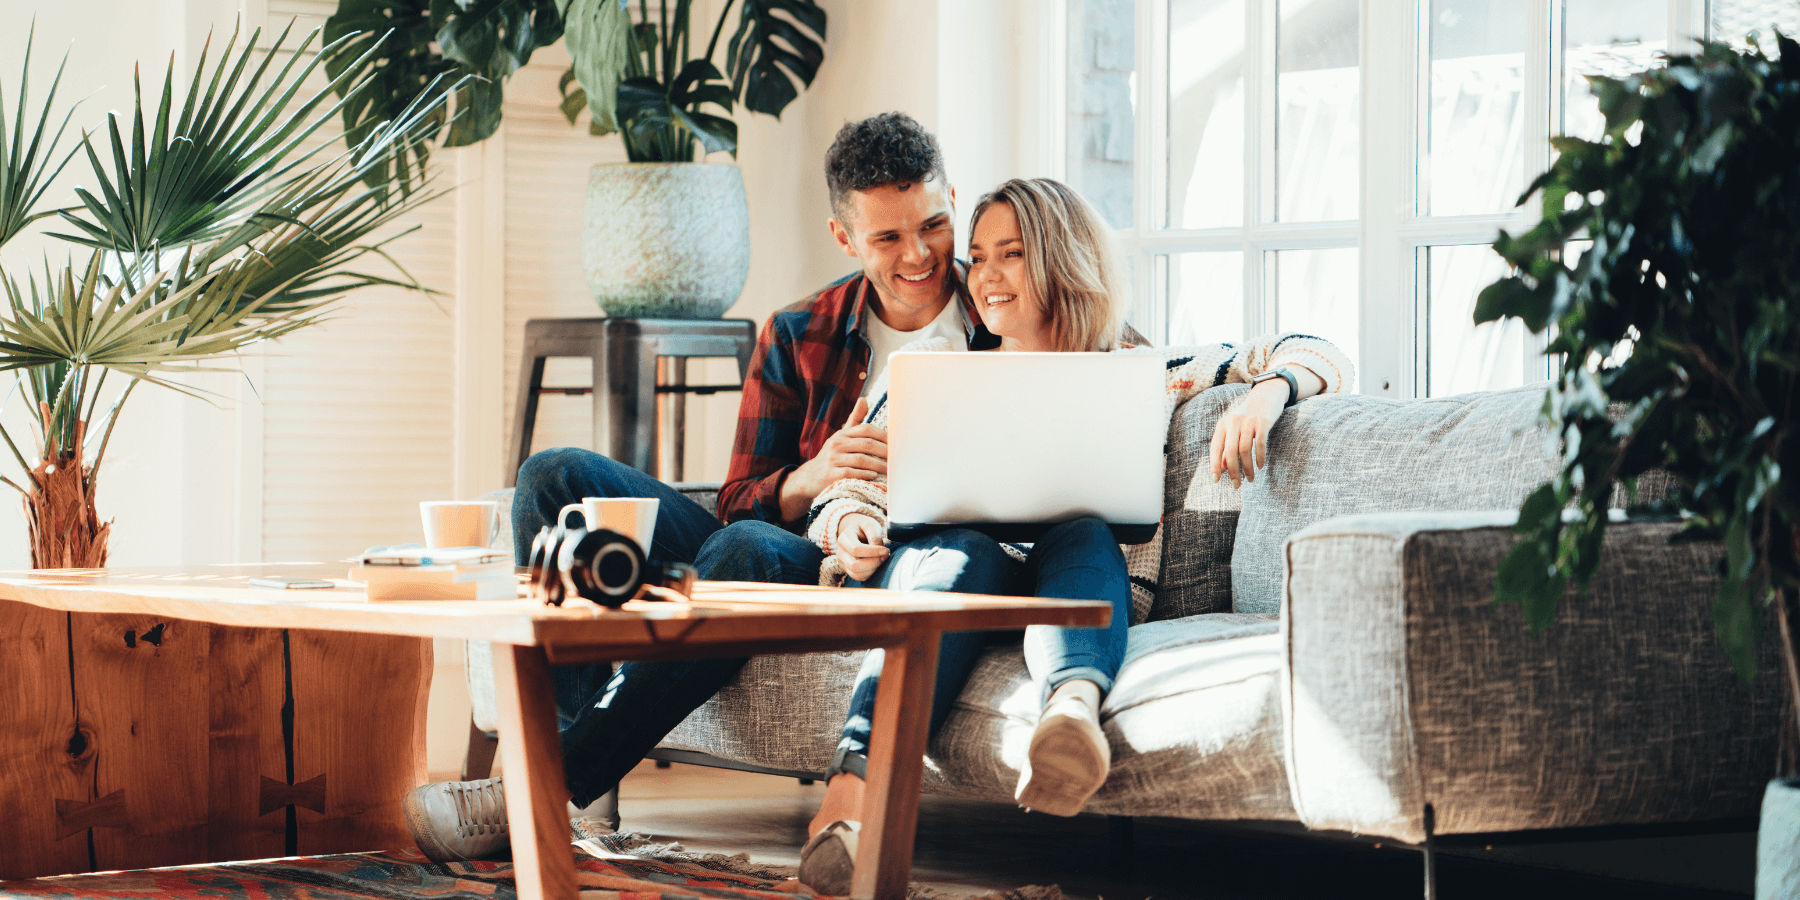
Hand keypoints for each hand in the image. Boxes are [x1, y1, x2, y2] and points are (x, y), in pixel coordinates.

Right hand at [780, 397, 888, 520]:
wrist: (810, 477)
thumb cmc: (832, 455)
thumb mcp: (841, 436)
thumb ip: (854, 420)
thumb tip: (864, 399)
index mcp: (842, 434)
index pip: (866, 429)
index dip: (883, 435)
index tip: (896, 443)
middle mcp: (837, 444)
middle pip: (866, 444)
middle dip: (885, 451)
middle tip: (898, 458)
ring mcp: (833, 459)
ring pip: (861, 459)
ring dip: (878, 465)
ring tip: (891, 470)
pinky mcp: (831, 475)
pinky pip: (851, 473)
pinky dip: (864, 474)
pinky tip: (874, 476)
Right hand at [834, 513, 889, 581]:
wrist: (856, 532)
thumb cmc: (863, 528)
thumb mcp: (870, 524)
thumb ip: (875, 536)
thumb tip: (880, 551)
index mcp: (844, 538)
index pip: (856, 549)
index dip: (873, 552)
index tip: (886, 550)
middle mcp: (840, 552)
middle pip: (854, 565)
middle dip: (873, 563)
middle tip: (885, 556)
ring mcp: (843, 563)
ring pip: (856, 574)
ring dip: (873, 569)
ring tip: (882, 560)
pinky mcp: (849, 570)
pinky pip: (859, 577)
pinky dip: (871, 573)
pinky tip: (877, 564)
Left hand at [1210, 380, 1288, 488]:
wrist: (1265, 396)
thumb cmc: (1247, 419)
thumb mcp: (1234, 431)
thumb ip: (1227, 448)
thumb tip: (1223, 469)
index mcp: (1222, 425)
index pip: (1215, 448)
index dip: (1214, 465)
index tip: (1216, 480)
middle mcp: (1233, 422)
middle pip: (1230, 451)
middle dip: (1233, 471)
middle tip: (1237, 485)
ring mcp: (1248, 421)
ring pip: (1244, 450)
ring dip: (1247, 468)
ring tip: (1250, 479)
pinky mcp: (1263, 421)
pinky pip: (1260, 443)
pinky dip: (1259, 458)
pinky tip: (1260, 466)